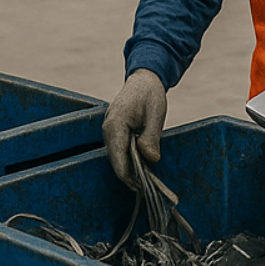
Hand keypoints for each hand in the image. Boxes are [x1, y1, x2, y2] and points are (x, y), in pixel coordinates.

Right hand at [102, 69, 167, 188]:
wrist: (143, 79)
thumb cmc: (150, 94)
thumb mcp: (156, 114)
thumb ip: (151, 137)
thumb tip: (150, 159)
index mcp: (116, 124)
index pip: (118, 158)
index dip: (128, 176)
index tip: (141, 186)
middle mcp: (108, 129)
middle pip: (115, 161)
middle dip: (129, 175)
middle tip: (147, 186)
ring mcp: (109, 130)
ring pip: (116, 157)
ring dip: (129, 168)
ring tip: (145, 178)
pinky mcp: (114, 132)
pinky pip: (119, 150)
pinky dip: (129, 159)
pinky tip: (141, 164)